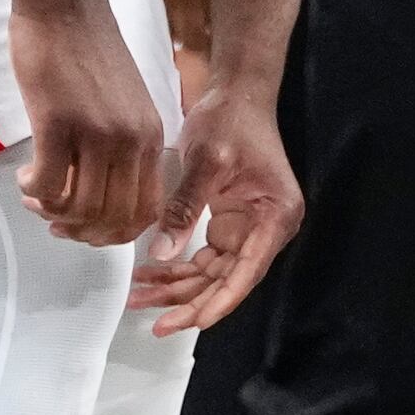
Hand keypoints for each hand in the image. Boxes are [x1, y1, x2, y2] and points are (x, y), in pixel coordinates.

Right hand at [10, 4, 166, 245]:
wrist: (65, 3)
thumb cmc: (87, 47)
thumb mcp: (126, 101)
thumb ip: (122, 144)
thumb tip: (100, 192)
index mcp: (150, 135)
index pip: (145, 210)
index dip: (112, 232)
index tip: (85, 226)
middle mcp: (131, 139)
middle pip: (112, 219)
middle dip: (79, 231)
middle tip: (52, 216)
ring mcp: (97, 133)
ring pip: (79, 209)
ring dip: (51, 212)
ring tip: (35, 193)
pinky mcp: (58, 123)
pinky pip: (47, 186)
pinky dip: (33, 192)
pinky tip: (25, 176)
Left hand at [127, 82, 301, 336]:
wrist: (236, 92)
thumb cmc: (231, 118)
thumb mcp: (207, 160)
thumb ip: (186, 207)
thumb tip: (161, 254)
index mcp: (275, 216)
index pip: (245, 273)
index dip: (217, 302)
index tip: (188, 323)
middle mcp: (268, 229)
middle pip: (228, 280)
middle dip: (190, 302)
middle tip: (155, 323)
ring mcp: (249, 229)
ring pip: (212, 274)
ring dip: (178, 288)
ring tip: (139, 298)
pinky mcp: (230, 224)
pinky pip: (204, 257)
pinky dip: (177, 267)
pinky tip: (148, 274)